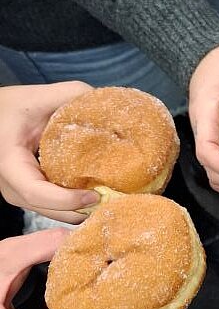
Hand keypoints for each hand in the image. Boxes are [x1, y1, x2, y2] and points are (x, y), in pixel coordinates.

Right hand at [0, 82, 100, 222]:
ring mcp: (20, 195)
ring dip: (84, 208)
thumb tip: (111, 103)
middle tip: (117, 198)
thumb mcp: (39, 96)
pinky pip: (57, 208)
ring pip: (57, 214)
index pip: (37, 193)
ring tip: (113, 195)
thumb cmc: (12, 107)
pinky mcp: (30, 196)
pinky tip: (100, 190)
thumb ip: (72, 95)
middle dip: (84, 209)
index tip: (96, 194)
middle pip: (52, 210)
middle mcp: (12, 187)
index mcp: (10, 164)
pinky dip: (79, 204)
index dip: (68, 199)